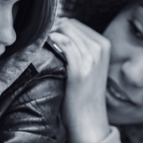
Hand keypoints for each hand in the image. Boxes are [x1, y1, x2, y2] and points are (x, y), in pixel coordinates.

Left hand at [49, 18, 110, 142]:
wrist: (88, 118)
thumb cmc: (83, 92)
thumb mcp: (89, 65)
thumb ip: (79, 47)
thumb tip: (56, 32)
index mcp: (104, 44)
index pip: (75, 23)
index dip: (57, 27)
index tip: (44, 35)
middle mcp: (100, 48)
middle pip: (69, 25)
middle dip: (52, 28)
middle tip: (38, 40)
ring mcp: (92, 57)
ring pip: (65, 31)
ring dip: (49, 34)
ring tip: (38, 44)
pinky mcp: (81, 68)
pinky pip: (64, 43)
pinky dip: (51, 41)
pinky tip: (44, 47)